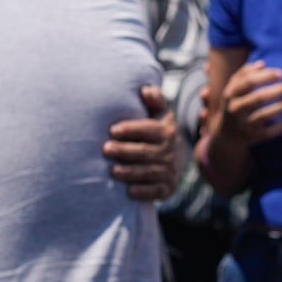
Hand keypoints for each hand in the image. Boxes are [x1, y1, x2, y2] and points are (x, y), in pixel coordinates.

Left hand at [105, 84, 178, 202]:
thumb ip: (154, 100)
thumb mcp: (159, 114)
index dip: (131, 129)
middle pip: (145, 151)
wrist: (176, 159)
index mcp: (166, 131)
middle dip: (125, 151)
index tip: (113, 130)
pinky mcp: (166, 188)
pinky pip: (156, 191)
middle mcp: (169, 152)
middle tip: (105, 149)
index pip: (149, 129)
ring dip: (130, 172)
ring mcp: (168, 171)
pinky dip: (143, 192)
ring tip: (112, 171)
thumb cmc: (157, 132)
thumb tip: (146, 89)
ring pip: (148, 172)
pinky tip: (129, 191)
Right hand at [216, 60, 281, 146]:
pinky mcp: (250, 137)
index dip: (266, 75)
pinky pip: (268, 133)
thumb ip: (243, 74)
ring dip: (280, 107)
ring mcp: (242, 124)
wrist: (225, 136)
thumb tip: (262, 64)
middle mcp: (234, 109)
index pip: (248, 81)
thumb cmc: (234, 106)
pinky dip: (280, 127)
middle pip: (258, 98)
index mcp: (230, 95)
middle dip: (276, 91)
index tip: (281, 74)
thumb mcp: (232, 90)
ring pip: (264, 116)